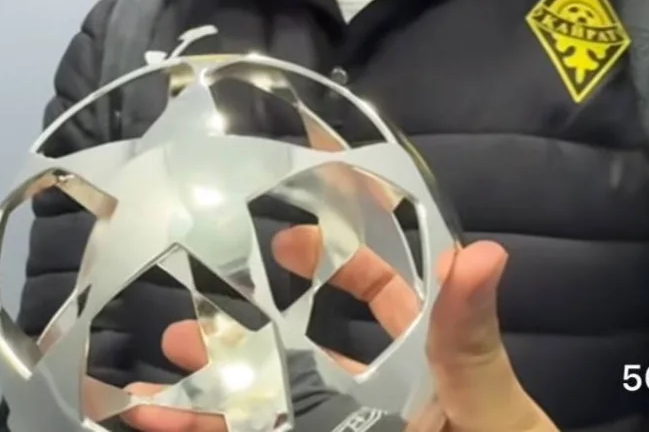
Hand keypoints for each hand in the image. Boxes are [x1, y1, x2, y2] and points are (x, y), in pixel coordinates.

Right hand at [122, 226, 556, 431]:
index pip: (383, 298)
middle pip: (303, 359)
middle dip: (243, 335)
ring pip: (271, 412)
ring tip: (153, 383)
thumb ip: (472, 347)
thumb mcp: (496, 416)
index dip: (337, 261)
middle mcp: (380, 405)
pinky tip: (159, 427)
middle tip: (188, 316)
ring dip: (211, 398)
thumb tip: (483, 251)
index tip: (285, 235)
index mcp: (425, 370)